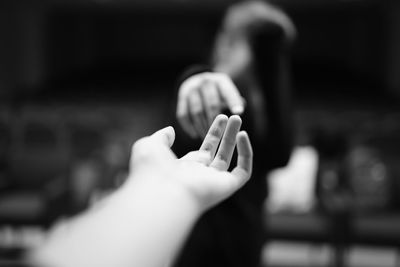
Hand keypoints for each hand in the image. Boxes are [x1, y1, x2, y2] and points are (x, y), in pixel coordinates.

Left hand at [128, 115, 251, 210]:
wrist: (160, 192)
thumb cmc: (151, 171)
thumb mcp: (150, 146)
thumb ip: (161, 137)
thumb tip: (170, 130)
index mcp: (185, 169)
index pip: (205, 151)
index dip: (214, 134)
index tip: (220, 118)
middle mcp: (200, 176)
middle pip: (219, 153)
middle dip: (226, 134)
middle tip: (233, 116)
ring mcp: (213, 182)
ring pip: (230, 159)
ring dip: (235, 138)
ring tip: (237, 118)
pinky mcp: (226, 187)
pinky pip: (242, 172)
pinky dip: (246, 154)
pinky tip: (243, 135)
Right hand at [176, 72, 244, 138]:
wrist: (197, 82)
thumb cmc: (218, 92)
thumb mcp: (227, 92)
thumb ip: (234, 101)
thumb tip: (239, 111)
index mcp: (220, 81)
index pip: (228, 92)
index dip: (233, 102)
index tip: (239, 113)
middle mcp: (205, 82)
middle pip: (212, 104)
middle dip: (216, 121)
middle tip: (219, 136)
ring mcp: (192, 89)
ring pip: (197, 112)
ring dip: (202, 126)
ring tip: (207, 137)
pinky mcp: (181, 97)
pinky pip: (183, 114)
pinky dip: (189, 126)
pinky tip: (195, 135)